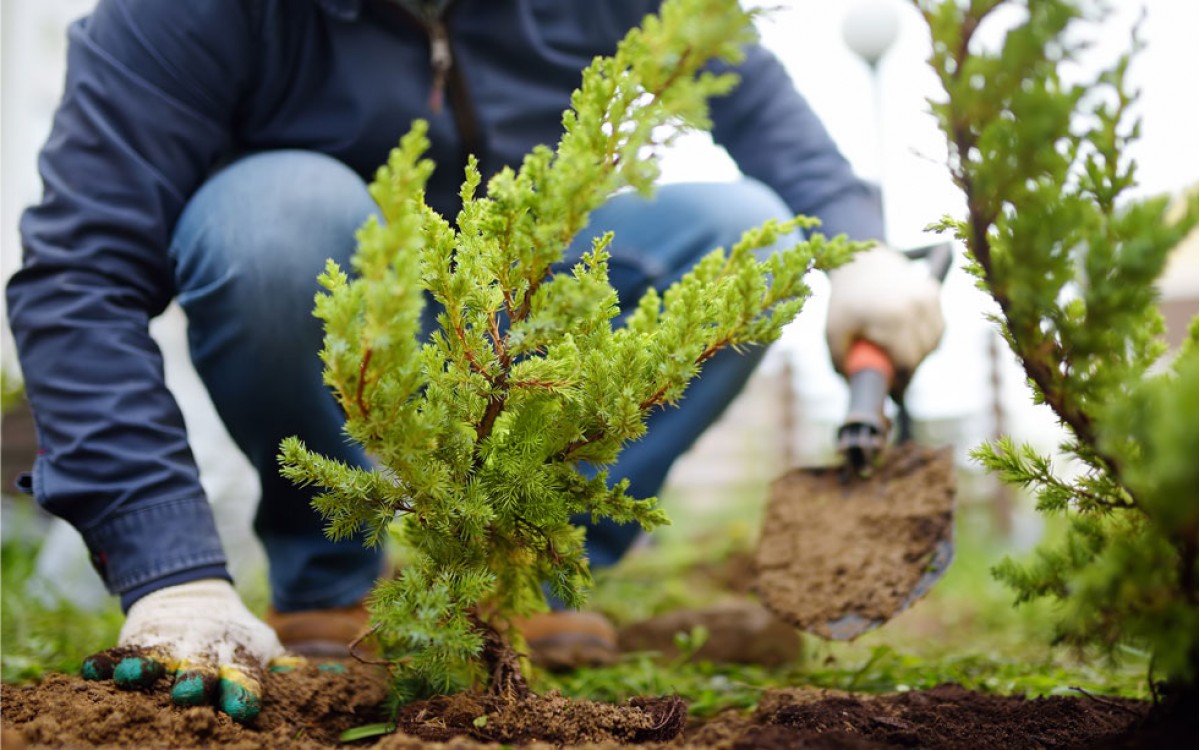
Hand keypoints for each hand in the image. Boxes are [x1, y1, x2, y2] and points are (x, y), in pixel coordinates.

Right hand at [81, 579, 292, 721]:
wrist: (193, 595)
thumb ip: (285, 666)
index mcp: (236, 659)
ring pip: (157, 660)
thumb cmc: (233, 637)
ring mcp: (169, 646)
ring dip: (147, 669)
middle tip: (190, 693)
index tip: (244, 707)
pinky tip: (92, 671)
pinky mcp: (139, 640)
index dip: (243, 691)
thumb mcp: (261, 646)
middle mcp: (202, 654)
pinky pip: (119, 652)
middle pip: (200, 670)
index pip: (244, 677)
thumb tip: (339, 680)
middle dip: (196, 681)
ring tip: (135, 677)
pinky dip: (106, 662)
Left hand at [826, 245, 944, 396]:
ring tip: (897, 353)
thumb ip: (842, 362)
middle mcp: (915, 306)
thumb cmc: (844, 302)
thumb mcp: (833, 332)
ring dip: (920, 353)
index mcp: (892, 317)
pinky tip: (909, 335)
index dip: (901, 382)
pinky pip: (938, 328)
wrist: (860, 263)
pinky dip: (928, 337)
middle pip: (922, 354)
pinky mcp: (933, 292)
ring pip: (934, 342)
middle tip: (893, 375)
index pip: (908, 361)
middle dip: (909, 370)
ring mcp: (927, 297)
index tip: (893, 392)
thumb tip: (855, 389)